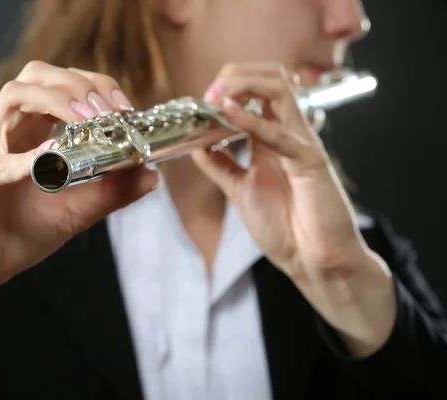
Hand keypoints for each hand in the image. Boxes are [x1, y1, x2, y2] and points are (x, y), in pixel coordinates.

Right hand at [0, 61, 157, 293]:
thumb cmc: (20, 232)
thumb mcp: (75, 211)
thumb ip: (111, 192)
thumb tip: (151, 175)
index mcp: (30, 131)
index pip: (59, 83)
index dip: (93, 84)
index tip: (123, 107)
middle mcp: (5, 130)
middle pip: (35, 76)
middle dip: (76, 84)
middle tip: (105, 110)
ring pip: (12, 98)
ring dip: (55, 102)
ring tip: (87, 121)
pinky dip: (23, 161)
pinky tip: (49, 164)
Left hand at [193, 62, 394, 355]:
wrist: (312, 260)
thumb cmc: (285, 227)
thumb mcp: (239, 189)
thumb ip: (220, 165)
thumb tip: (197, 144)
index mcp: (271, 138)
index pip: (256, 90)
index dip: (227, 87)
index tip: (201, 103)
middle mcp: (287, 134)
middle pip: (271, 78)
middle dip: (236, 75)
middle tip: (209, 93)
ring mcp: (300, 144)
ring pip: (281, 90)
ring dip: (244, 85)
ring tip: (217, 96)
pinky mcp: (310, 162)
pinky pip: (280, 134)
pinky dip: (252, 121)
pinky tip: (228, 115)